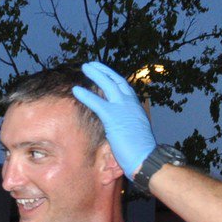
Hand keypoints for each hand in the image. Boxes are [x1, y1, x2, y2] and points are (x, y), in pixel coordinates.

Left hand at [71, 61, 156, 178]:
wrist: (145, 157)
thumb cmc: (139, 150)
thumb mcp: (133, 131)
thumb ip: (125, 123)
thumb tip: (117, 125)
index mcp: (135, 106)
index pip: (123, 86)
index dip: (112, 77)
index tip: (103, 72)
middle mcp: (130, 104)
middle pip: (116, 81)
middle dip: (103, 71)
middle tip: (91, 64)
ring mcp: (122, 109)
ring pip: (108, 85)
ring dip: (96, 74)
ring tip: (85, 67)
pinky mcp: (113, 118)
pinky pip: (97, 103)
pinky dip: (85, 95)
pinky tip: (75, 90)